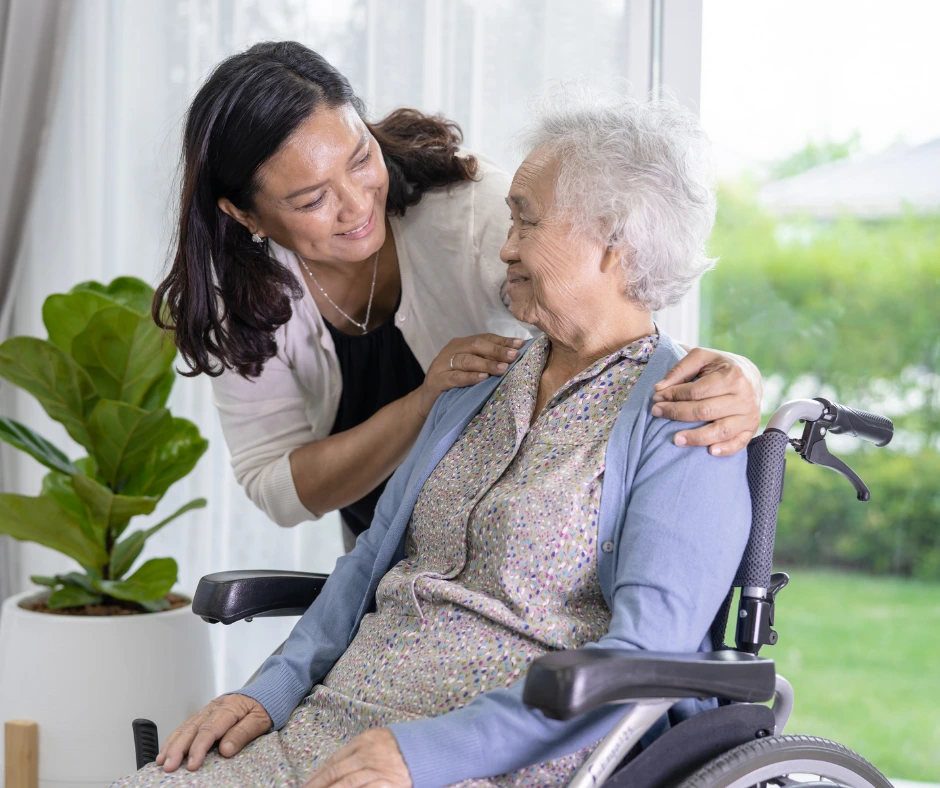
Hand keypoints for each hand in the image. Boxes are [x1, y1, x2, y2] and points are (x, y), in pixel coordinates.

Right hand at [155, 693, 271, 772]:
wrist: (268, 690)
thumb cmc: (264, 706)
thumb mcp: (260, 720)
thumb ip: (242, 734)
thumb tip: (225, 749)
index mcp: (229, 708)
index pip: (209, 730)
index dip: (198, 748)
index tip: (192, 764)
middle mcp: (215, 708)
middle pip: (192, 728)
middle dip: (178, 748)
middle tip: (169, 766)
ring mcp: (208, 710)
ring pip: (186, 726)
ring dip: (172, 744)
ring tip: (162, 761)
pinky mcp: (205, 713)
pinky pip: (187, 725)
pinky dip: (175, 737)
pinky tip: (167, 749)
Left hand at [303, 728, 411, 787]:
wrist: (429, 748)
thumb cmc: (402, 745)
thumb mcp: (378, 739)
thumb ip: (358, 750)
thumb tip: (334, 765)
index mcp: (363, 741)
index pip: (334, 760)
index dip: (318, 774)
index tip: (306, 784)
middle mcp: (367, 754)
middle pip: (336, 772)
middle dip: (318, 785)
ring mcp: (377, 770)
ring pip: (347, 784)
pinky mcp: (388, 783)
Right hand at [412, 334, 525, 417]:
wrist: (427, 402)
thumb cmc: (454, 385)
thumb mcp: (471, 370)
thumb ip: (487, 362)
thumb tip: (515, 357)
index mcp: (461, 344)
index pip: (485, 338)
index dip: (503, 341)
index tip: (521, 344)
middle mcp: (451, 350)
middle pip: (476, 346)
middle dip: (497, 350)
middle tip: (514, 355)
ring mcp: (442, 365)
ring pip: (467, 360)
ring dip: (487, 363)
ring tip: (503, 368)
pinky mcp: (437, 380)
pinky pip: (455, 377)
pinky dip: (470, 377)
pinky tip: (483, 378)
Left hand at [651, 347, 761, 455]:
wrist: (750, 376)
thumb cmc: (720, 367)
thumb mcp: (702, 358)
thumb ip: (680, 369)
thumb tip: (659, 388)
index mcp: (732, 376)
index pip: (697, 391)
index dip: (674, 395)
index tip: (656, 397)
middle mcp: (744, 397)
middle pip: (705, 411)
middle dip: (677, 413)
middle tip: (656, 412)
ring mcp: (749, 415)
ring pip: (721, 430)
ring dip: (696, 437)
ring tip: (676, 439)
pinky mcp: (751, 428)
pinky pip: (739, 443)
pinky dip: (725, 449)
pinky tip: (709, 451)